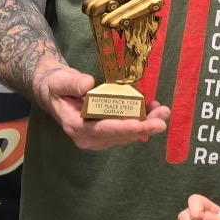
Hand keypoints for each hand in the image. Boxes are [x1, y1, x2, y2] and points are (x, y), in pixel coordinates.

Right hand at [34, 62, 169, 149]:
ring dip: (147, 124)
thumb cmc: (58, 86)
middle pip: (119, 135)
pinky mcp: (107, 134)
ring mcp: (99, 138)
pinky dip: (142, 120)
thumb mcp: (60, 81)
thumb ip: (73, 83)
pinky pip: (127, 130)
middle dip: (143, 127)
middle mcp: (88, 138)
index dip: (123, 128)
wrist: (56, 93)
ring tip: (163, 111)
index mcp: (76, 126)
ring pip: (127, 134)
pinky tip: (154, 109)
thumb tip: (88, 84)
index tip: (140, 125)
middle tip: (162, 119)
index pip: (102, 129)